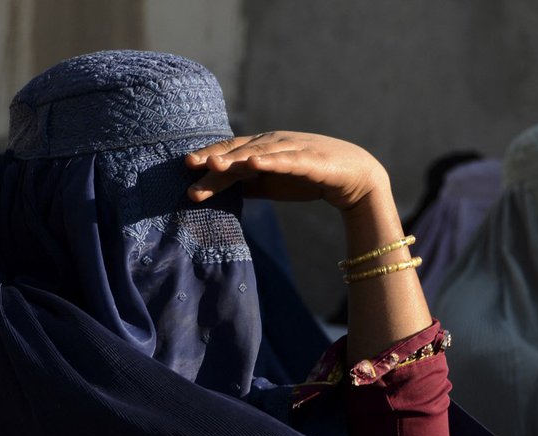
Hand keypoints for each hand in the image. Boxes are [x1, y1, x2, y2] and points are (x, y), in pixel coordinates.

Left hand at [185, 131, 388, 210]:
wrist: (352, 176)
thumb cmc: (307, 178)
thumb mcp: (270, 183)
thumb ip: (245, 184)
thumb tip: (215, 191)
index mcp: (261, 147)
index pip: (229, 150)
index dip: (208, 155)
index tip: (185, 166)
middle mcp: (273, 142)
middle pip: (238, 150)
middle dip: (213, 157)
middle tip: (189, 164)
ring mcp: (291, 148)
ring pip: (258, 153)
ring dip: (235, 158)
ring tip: (213, 163)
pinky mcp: (310, 159)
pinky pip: (287, 160)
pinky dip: (270, 161)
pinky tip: (254, 163)